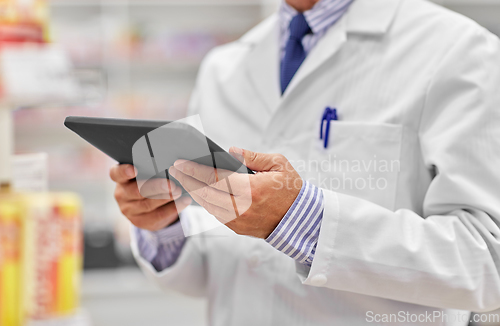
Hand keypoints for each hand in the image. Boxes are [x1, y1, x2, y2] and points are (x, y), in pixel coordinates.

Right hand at [110, 164, 191, 230]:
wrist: (149, 206)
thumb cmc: (149, 181)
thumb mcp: (146, 173)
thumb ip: (151, 167)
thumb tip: (168, 161)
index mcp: (120, 179)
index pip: (116, 173)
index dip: (124, 171)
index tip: (134, 169)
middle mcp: (121, 194)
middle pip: (136, 191)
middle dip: (155, 187)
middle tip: (170, 184)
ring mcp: (129, 210)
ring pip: (148, 204)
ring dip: (166, 197)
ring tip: (179, 191)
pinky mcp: (140, 222)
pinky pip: (158, 215)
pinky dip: (173, 208)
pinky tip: (184, 201)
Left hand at [168, 147, 302, 238]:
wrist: (300, 219)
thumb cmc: (291, 188)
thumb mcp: (278, 164)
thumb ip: (253, 156)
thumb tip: (231, 151)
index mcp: (251, 189)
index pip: (214, 177)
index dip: (194, 169)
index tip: (180, 162)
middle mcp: (242, 207)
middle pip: (205, 192)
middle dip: (187, 180)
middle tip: (174, 169)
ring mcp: (239, 220)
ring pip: (207, 205)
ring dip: (193, 192)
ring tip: (182, 179)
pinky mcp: (238, 228)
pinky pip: (215, 214)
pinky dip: (204, 202)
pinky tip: (199, 192)